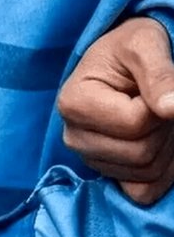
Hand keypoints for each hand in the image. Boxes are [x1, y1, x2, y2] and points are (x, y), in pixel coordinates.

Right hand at [58, 17, 173, 204]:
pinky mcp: (103, 173)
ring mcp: (87, 158)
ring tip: (159, 120)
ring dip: (168, 147)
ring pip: (146, 172)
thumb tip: (172, 109)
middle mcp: (73, 137)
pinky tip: (159, 145)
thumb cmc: (127, 48)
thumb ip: (160, 74)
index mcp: (73, 104)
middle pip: (141, 153)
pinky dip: (161, 173)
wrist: (117, 62)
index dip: (161, 107)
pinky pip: (141, 192)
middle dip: (166, 130)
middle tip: (162, 105)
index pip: (135, 123)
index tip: (156, 87)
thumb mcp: (144, 44)